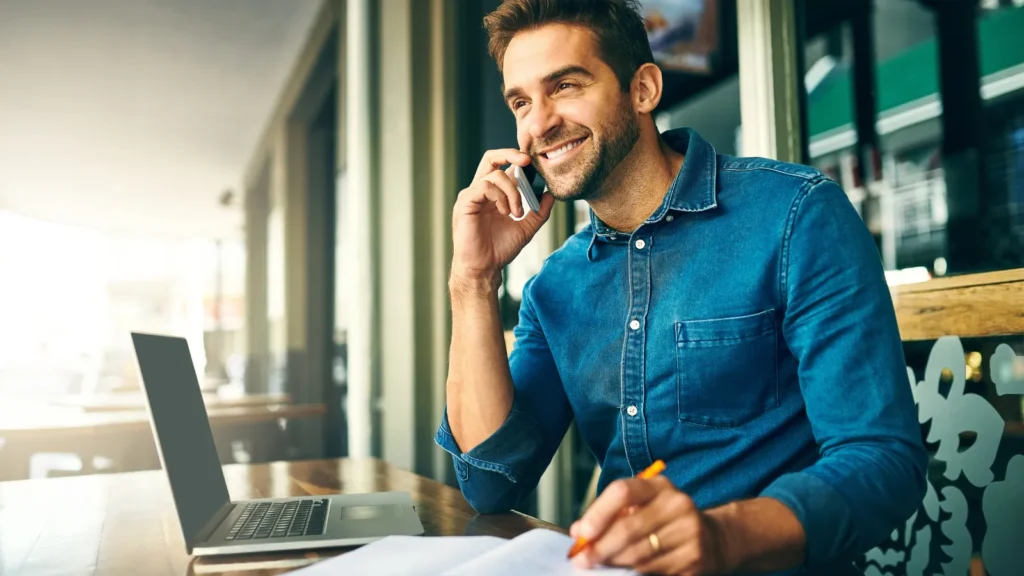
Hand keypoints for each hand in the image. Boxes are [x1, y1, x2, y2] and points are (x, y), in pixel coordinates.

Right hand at [451, 148, 554, 282]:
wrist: (485, 267)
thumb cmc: (500, 249)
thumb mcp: (527, 227)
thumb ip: (539, 210)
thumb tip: (551, 193)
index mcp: (492, 193)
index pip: (502, 165)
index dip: (517, 159)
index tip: (534, 164)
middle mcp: (480, 190)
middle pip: (491, 158)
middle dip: (510, 153)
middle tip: (527, 161)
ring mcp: (471, 195)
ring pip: (495, 175)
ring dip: (512, 192)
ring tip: (517, 212)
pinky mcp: (465, 203)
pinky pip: (484, 187)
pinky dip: (500, 197)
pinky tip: (505, 212)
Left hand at [570, 476, 731, 574]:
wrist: (713, 539)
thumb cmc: (664, 521)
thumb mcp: (642, 507)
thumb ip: (611, 515)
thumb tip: (580, 532)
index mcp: (660, 486)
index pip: (623, 492)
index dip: (598, 513)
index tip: (581, 534)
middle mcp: (678, 505)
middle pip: (629, 528)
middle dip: (601, 547)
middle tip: (582, 560)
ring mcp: (690, 533)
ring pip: (639, 555)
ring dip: (614, 564)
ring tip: (600, 567)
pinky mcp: (695, 560)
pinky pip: (654, 571)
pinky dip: (634, 574)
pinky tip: (624, 572)